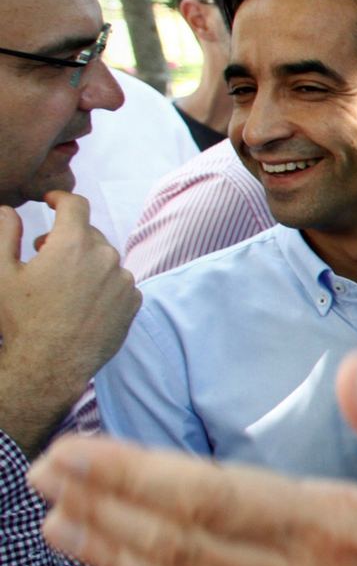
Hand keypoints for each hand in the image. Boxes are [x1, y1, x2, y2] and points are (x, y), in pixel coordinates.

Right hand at [0, 192, 140, 453]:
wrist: (49, 366)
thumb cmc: (21, 321)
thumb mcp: (1, 273)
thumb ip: (5, 233)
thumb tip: (9, 209)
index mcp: (73, 244)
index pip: (75, 205)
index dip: (60, 199)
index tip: (51, 201)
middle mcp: (105, 257)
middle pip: (89, 233)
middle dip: (66, 237)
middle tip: (41, 252)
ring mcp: (124, 280)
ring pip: (105, 258)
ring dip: (85, 261)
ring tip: (60, 281)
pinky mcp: (133, 302)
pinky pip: (119, 281)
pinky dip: (102, 282)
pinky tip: (80, 300)